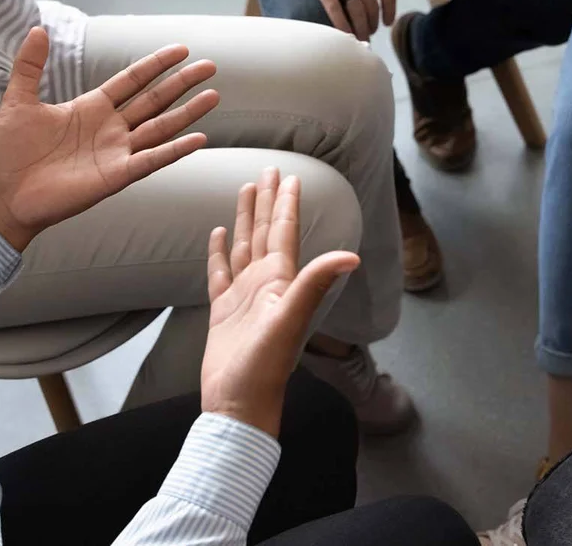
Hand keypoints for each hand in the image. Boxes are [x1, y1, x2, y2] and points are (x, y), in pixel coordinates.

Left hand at [0, 27, 219, 250]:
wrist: (3, 193)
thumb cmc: (10, 151)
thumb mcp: (18, 101)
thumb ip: (29, 66)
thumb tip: (38, 29)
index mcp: (92, 107)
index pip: (132, 80)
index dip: (156, 64)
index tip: (181, 50)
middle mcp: (111, 128)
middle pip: (155, 100)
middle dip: (182, 82)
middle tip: (210, 66)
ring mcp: (117, 152)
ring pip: (161, 127)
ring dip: (187, 112)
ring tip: (213, 96)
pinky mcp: (116, 176)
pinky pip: (152, 160)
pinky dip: (175, 150)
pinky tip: (199, 139)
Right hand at [199, 168, 359, 436]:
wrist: (239, 403)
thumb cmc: (265, 367)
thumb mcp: (290, 320)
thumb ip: (316, 284)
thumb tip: (352, 256)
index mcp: (282, 280)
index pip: (285, 231)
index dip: (287, 203)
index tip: (290, 175)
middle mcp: (266, 283)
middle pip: (266, 231)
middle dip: (268, 200)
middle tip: (269, 168)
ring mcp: (244, 296)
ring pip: (244, 245)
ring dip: (245, 218)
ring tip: (244, 189)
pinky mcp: (223, 310)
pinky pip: (220, 271)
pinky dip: (219, 251)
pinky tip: (218, 232)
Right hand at [283, 0, 396, 40]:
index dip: (389, 11)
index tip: (387, 21)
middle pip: (371, 6)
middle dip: (373, 23)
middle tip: (370, 31)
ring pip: (355, 11)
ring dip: (360, 27)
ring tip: (360, 36)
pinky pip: (335, 10)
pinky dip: (341, 25)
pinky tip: (345, 33)